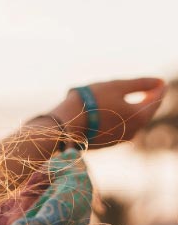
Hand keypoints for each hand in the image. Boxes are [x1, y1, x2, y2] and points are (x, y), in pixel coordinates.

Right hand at [50, 77, 165, 148]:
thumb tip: (159, 81)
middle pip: (145, 112)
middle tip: (148, 89)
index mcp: (140, 116)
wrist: (64, 125)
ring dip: (133, 110)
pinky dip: (120, 118)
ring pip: (132, 121)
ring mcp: (120, 139)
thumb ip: (140, 83)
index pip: (156, 99)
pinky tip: (111, 112)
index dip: (158, 88)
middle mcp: (134, 131)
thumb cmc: (91, 102)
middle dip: (147, 100)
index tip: (159, 80)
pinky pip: (120, 128)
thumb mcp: (116, 86)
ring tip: (129, 100)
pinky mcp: (107, 143)